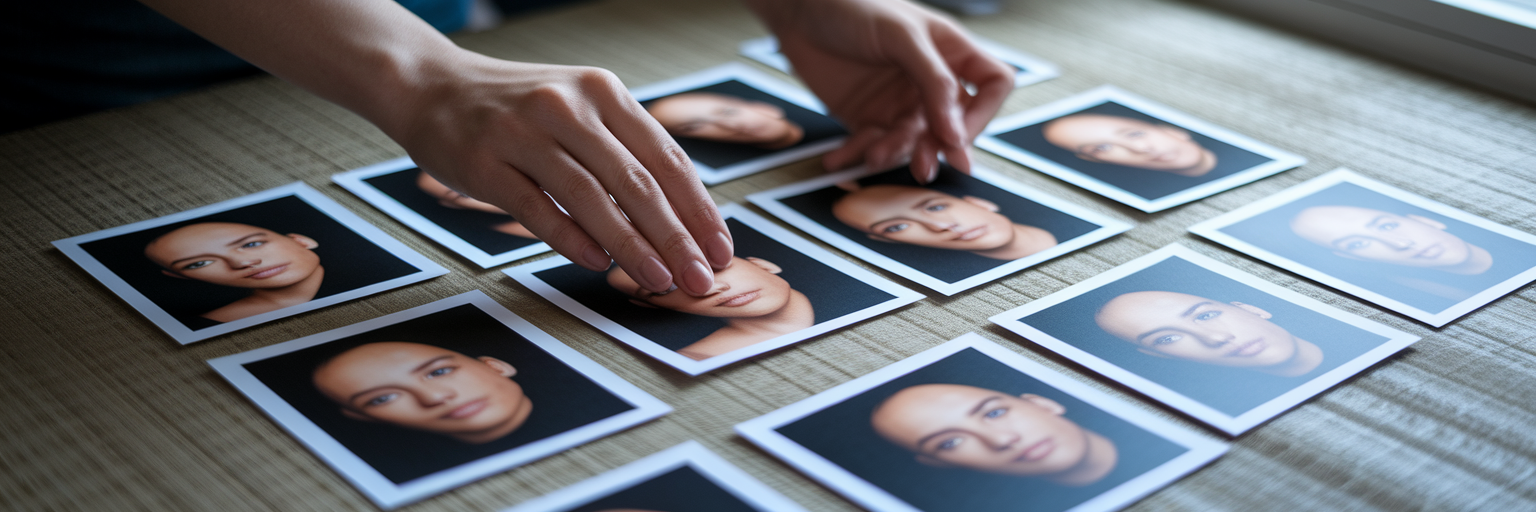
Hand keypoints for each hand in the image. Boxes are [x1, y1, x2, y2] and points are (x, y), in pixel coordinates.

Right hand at [376, 51, 733, 295]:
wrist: (431, 85)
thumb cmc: (518, 109)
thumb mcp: (579, 109)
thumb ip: (623, 153)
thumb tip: (679, 223)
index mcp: (603, 92)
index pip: (666, 157)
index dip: (698, 209)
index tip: (720, 250)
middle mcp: (568, 106)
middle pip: (636, 182)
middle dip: (676, 237)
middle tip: (700, 278)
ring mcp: (524, 132)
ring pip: (592, 198)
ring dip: (631, 246)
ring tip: (658, 280)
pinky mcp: (485, 161)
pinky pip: (537, 208)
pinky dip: (571, 239)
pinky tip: (598, 264)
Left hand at [747, 0, 1013, 180]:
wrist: (798, 9)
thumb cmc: (853, 6)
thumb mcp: (901, 37)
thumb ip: (933, 81)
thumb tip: (956, 133)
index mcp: (950, 51)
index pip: (992, 87)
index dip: (982, 114)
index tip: (958, 135)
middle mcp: (929, 81)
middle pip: (952, 125)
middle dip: (936, 146)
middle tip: (923, 165)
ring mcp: (898, 102)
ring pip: (911, 142)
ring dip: (894, 153)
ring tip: (872, 155)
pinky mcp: (866, 118)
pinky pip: (870, 145)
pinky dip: (854, 155)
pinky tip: (838, 159)